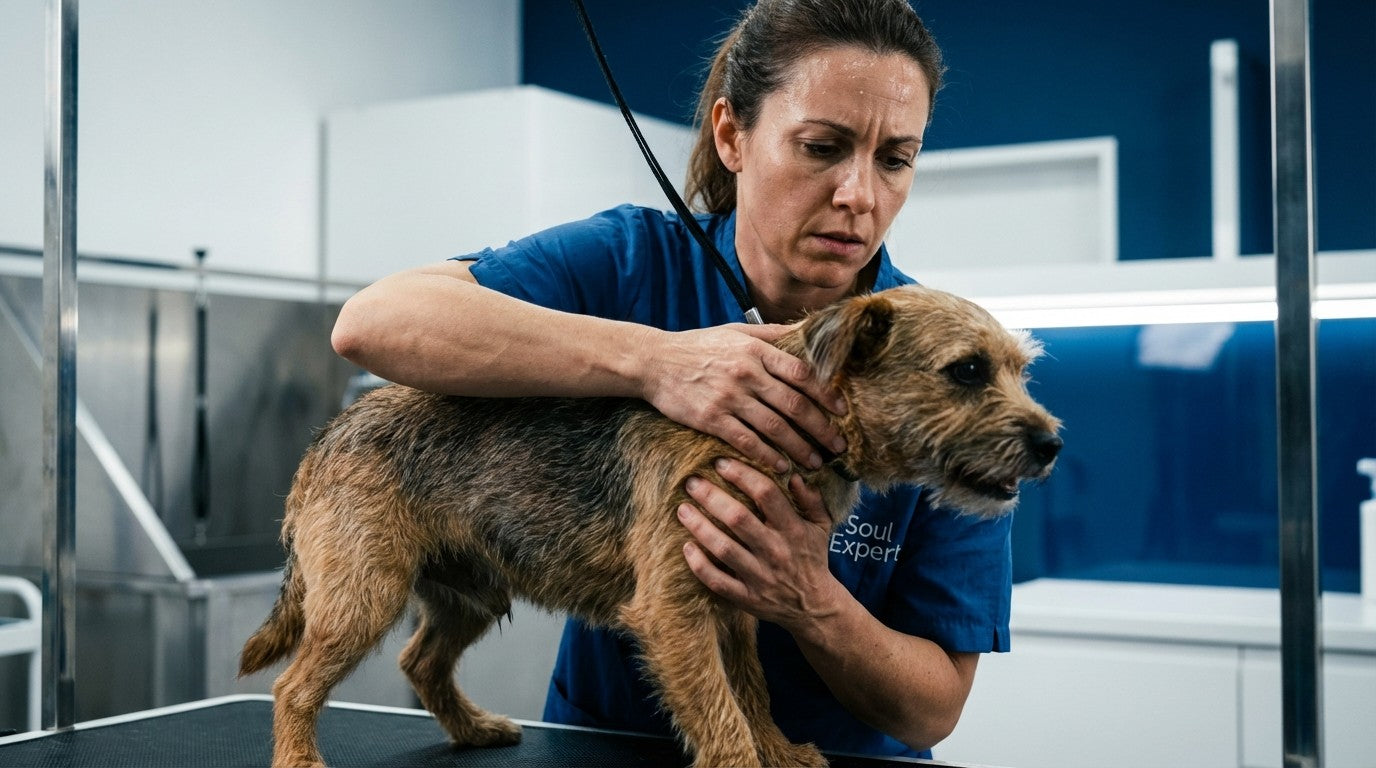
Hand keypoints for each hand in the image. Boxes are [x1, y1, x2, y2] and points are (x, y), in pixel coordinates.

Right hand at [638, 323, 847, 472]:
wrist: (654, 362)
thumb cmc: (698, 346)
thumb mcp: (736, 332)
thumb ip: (772, 335)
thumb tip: (807, 332)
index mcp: (756, 351)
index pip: (802, 374)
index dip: (826, 393)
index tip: (843, 410)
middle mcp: (746, 374)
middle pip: (794, 405)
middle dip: (822, 428)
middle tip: (839, 445)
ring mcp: (728, 398)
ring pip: (774, 427)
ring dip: (799, 447)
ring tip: (816, 461)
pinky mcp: (711, 419)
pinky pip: (746, 441)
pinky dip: (767, 455)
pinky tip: (781, 466)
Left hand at [677, 458, 844, 629]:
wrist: (815, 607)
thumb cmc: (812, 558)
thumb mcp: (820, 526)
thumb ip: (810, 499)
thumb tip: (792, 474)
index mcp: (793, 529)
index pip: (766, 494)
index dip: (742, 475)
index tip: (720, 462)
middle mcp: (776, 551)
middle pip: (738, 518)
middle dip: (711, 497)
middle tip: (691, 482)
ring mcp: (760, 577)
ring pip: (724, 549)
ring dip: (699, 527)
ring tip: (682, 509)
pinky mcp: (748, 598)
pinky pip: (718, 581)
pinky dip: (699, 565)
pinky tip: (686, 547)